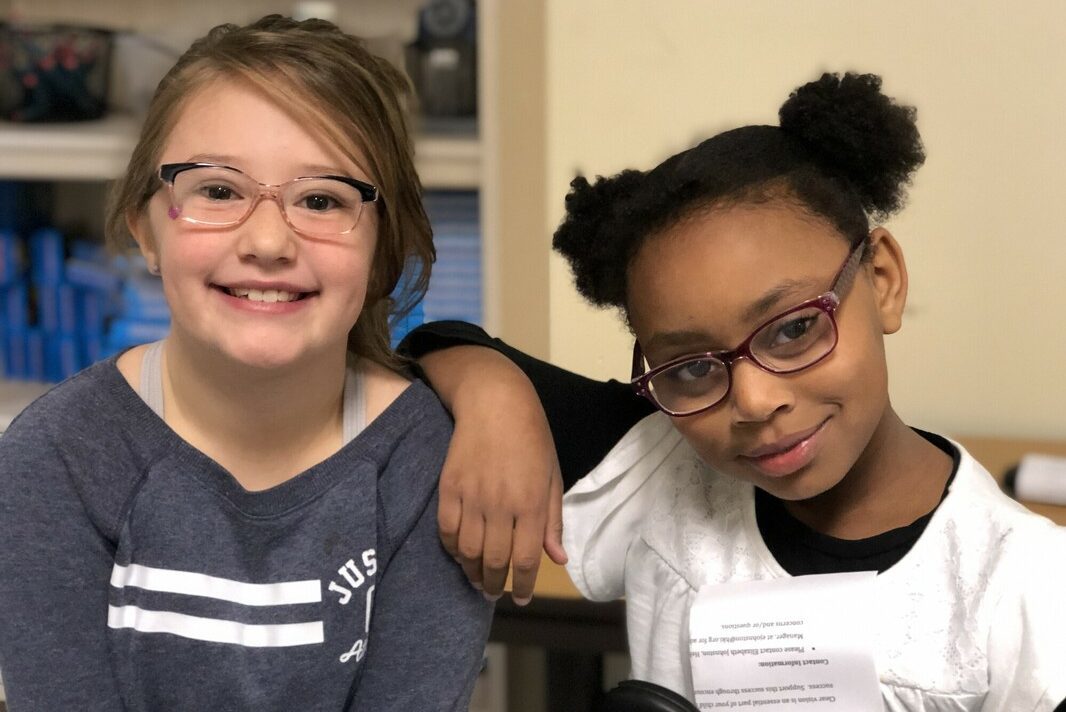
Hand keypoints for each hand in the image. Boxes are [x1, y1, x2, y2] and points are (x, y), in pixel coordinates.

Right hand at [425, 346, 566, 603]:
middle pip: (494, 561)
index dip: (524, 585)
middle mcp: (501, 506)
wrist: (494, 402)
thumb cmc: (532, 437)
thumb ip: (552, 520)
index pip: (527, 560)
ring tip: (476, 578)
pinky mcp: (449, 488)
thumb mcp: (552, 476)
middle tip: (494, 593)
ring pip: (468, 551)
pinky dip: (452, 548)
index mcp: (531, 504)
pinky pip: (446, 530)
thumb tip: (557, 559)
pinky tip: (459, 554)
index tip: (522, 598)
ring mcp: (472, 497)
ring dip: (471, 571)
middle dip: (494, 585)